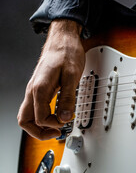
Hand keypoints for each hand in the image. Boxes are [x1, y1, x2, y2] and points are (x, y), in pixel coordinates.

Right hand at [18, 19, 84, 139]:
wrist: (62, 40)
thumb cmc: (67, 53)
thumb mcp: (73, 75)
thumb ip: (68, 98)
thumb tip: (65, 117)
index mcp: (39, 88)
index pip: (40, 118)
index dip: (54, 124)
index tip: (67, 122)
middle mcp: (33, 91)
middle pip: (25, 120)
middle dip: (39, 132)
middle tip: (56, 132)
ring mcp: (34, 90)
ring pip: (27, 115)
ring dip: (40, 125)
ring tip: (56, 126)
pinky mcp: (39, 88)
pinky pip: (35, 108)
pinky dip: (43, 116)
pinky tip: (55, 115)